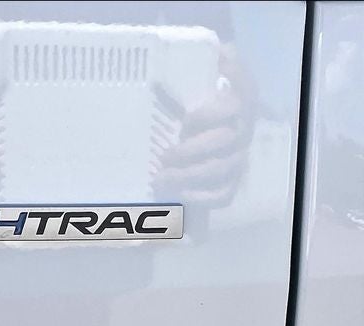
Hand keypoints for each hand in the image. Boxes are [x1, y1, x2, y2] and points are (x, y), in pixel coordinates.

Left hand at [153, 45, 254, 209]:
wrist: (217, 120)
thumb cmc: (203, 96)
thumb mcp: (203, 76)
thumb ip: (208, 63)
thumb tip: (216, 49)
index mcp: (238, 102)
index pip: (236, 103)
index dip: (212, 113)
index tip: (186, 119)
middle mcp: (242, 131)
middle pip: (224, 142)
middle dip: (192, 151)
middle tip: (165, 156)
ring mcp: (238, 158)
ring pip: (221, 169)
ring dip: (190, 176)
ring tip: (161, 178)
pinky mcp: (231, 181)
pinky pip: (222, 194)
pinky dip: (202, 197)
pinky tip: (179, 194)